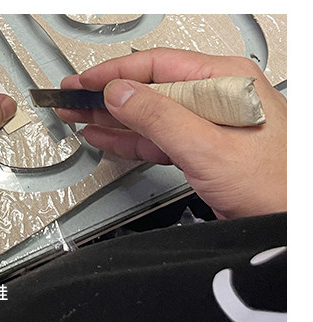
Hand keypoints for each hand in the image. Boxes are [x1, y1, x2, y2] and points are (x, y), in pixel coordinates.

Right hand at [56, 48, 286, 218]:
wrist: (289, 217)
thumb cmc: (275, 181)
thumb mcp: (206, 145)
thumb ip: (158, 116)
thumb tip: (120, 94)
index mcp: (223, 80)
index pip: (155, 65)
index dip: (113, 74)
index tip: (83, 83)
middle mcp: (214, 96)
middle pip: (148, 88)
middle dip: (106, 94)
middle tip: (72, 97)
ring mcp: (206, 124)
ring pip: (148, 114)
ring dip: (111, 118)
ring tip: (78, 116)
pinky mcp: (200, 149)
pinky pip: (155, 138)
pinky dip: (128, 140)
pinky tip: (105, 136)